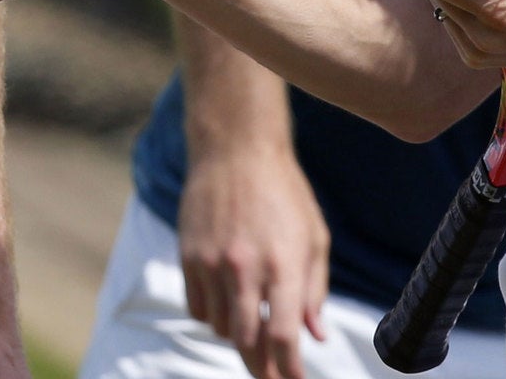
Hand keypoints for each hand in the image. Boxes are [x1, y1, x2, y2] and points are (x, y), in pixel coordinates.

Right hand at [178, 146, 329, 378]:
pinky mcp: (189, 256)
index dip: (290, 369)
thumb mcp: (314, 237)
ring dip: (238, 338)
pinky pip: (198, 308)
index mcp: (283, 264)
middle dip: (262, 369)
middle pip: (248, 344)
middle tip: (271, 376)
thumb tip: (317, 336)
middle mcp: (245, 268)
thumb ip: (314, 290)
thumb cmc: (284, 192)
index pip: (285, 336)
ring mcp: (212, 263)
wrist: (236, 149)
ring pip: (221, 329)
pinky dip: (214, 317)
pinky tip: (228, 308)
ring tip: (253, 331)